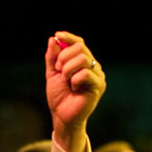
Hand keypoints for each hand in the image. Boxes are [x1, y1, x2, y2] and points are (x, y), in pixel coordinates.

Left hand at [46, 32, 105, 151]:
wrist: (61, 116)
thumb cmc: (59, 96)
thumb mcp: (52, 74)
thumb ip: (52, 57)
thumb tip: (54, 39)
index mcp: (83, 62)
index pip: (79, 43)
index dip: (69, 37)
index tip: (58, 35)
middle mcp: (93, 66)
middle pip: (80, 48)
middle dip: (64, 57)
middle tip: (59, 71)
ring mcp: (97, 76)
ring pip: (83, 59)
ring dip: (68, 69)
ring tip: (66, 80)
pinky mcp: (99, 86)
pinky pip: (85, 73)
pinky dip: (74, 79)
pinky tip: (74, 88)